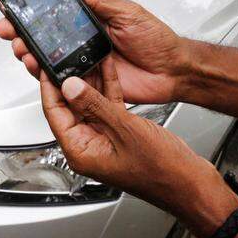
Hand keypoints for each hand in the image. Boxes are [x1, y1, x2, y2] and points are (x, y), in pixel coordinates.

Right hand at [0, 0, 189, 104]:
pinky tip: (42, 73)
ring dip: (33, 56)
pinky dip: (51, 80)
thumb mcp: (128, 13)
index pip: (57, 14)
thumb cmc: (158, 41)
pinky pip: (66, 83)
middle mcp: (86, 42)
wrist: (173, 71)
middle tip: (11, 31)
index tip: (16, 8)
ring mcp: (87, 64)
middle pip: (47, 39)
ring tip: (24, 51)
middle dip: (24, 34)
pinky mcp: (91, 85)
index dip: (35, 12)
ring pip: (51, 61)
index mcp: (93, 21)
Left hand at [41, 58, 237, 231]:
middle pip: (70, 107)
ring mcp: (106, 140)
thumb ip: (96, 106)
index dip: (50, 86)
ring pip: (90, 104)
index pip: (54, 113)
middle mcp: (90, 147)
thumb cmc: (161, 170)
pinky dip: (109, 89)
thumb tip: (70, 87)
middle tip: (66, 54)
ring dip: (91, 81)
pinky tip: (108, 68)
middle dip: (70, 80)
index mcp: (82, 152)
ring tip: (86, 55)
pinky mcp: (122, 134)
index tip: (47, 64)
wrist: (190, 182)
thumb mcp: (125, 130)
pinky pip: (108, 107)